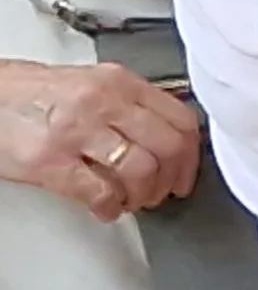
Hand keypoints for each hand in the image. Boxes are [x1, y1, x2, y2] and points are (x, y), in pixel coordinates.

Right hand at [0, 59, 199, 220]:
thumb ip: (130, 104)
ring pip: (141, 170)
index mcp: (119, 82)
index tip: (188, 170)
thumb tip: (168, 133)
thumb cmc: (32, 94)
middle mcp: (102, 103)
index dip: (192, 153)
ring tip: (133, 200)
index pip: (180, 118)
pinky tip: (107, 208)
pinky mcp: (49, 161)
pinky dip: (110, 207)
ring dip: (143, 195)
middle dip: (172, 179)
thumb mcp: (91, 84)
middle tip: (163, 191)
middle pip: (168, 147)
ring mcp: (76, 132)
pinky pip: (99, 192)